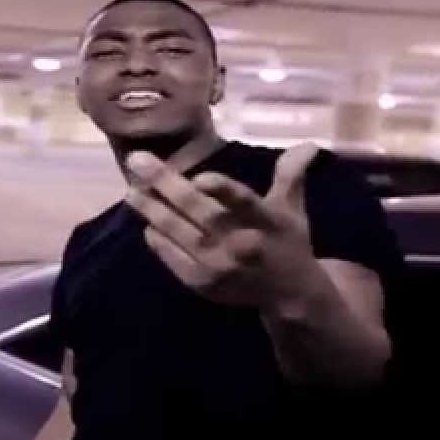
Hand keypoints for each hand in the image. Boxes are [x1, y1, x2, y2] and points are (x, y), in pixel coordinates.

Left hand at [124, 143, 325, 313]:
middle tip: (138, 161)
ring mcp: (219, 267)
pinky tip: (146, 223)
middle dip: (166, 185)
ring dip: (152, 210)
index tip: (200, 177)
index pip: (242, 203)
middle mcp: (241, 244)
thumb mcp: (292, 208)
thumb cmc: (287, 242)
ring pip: (179, 234)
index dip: (222, 191)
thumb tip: (308, 144)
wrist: (288, 295)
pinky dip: (159, 240)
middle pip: (199, 212)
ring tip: (131, 191)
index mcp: (266, 222)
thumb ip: (291, 174)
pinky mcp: (203, 284)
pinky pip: (173, 258)